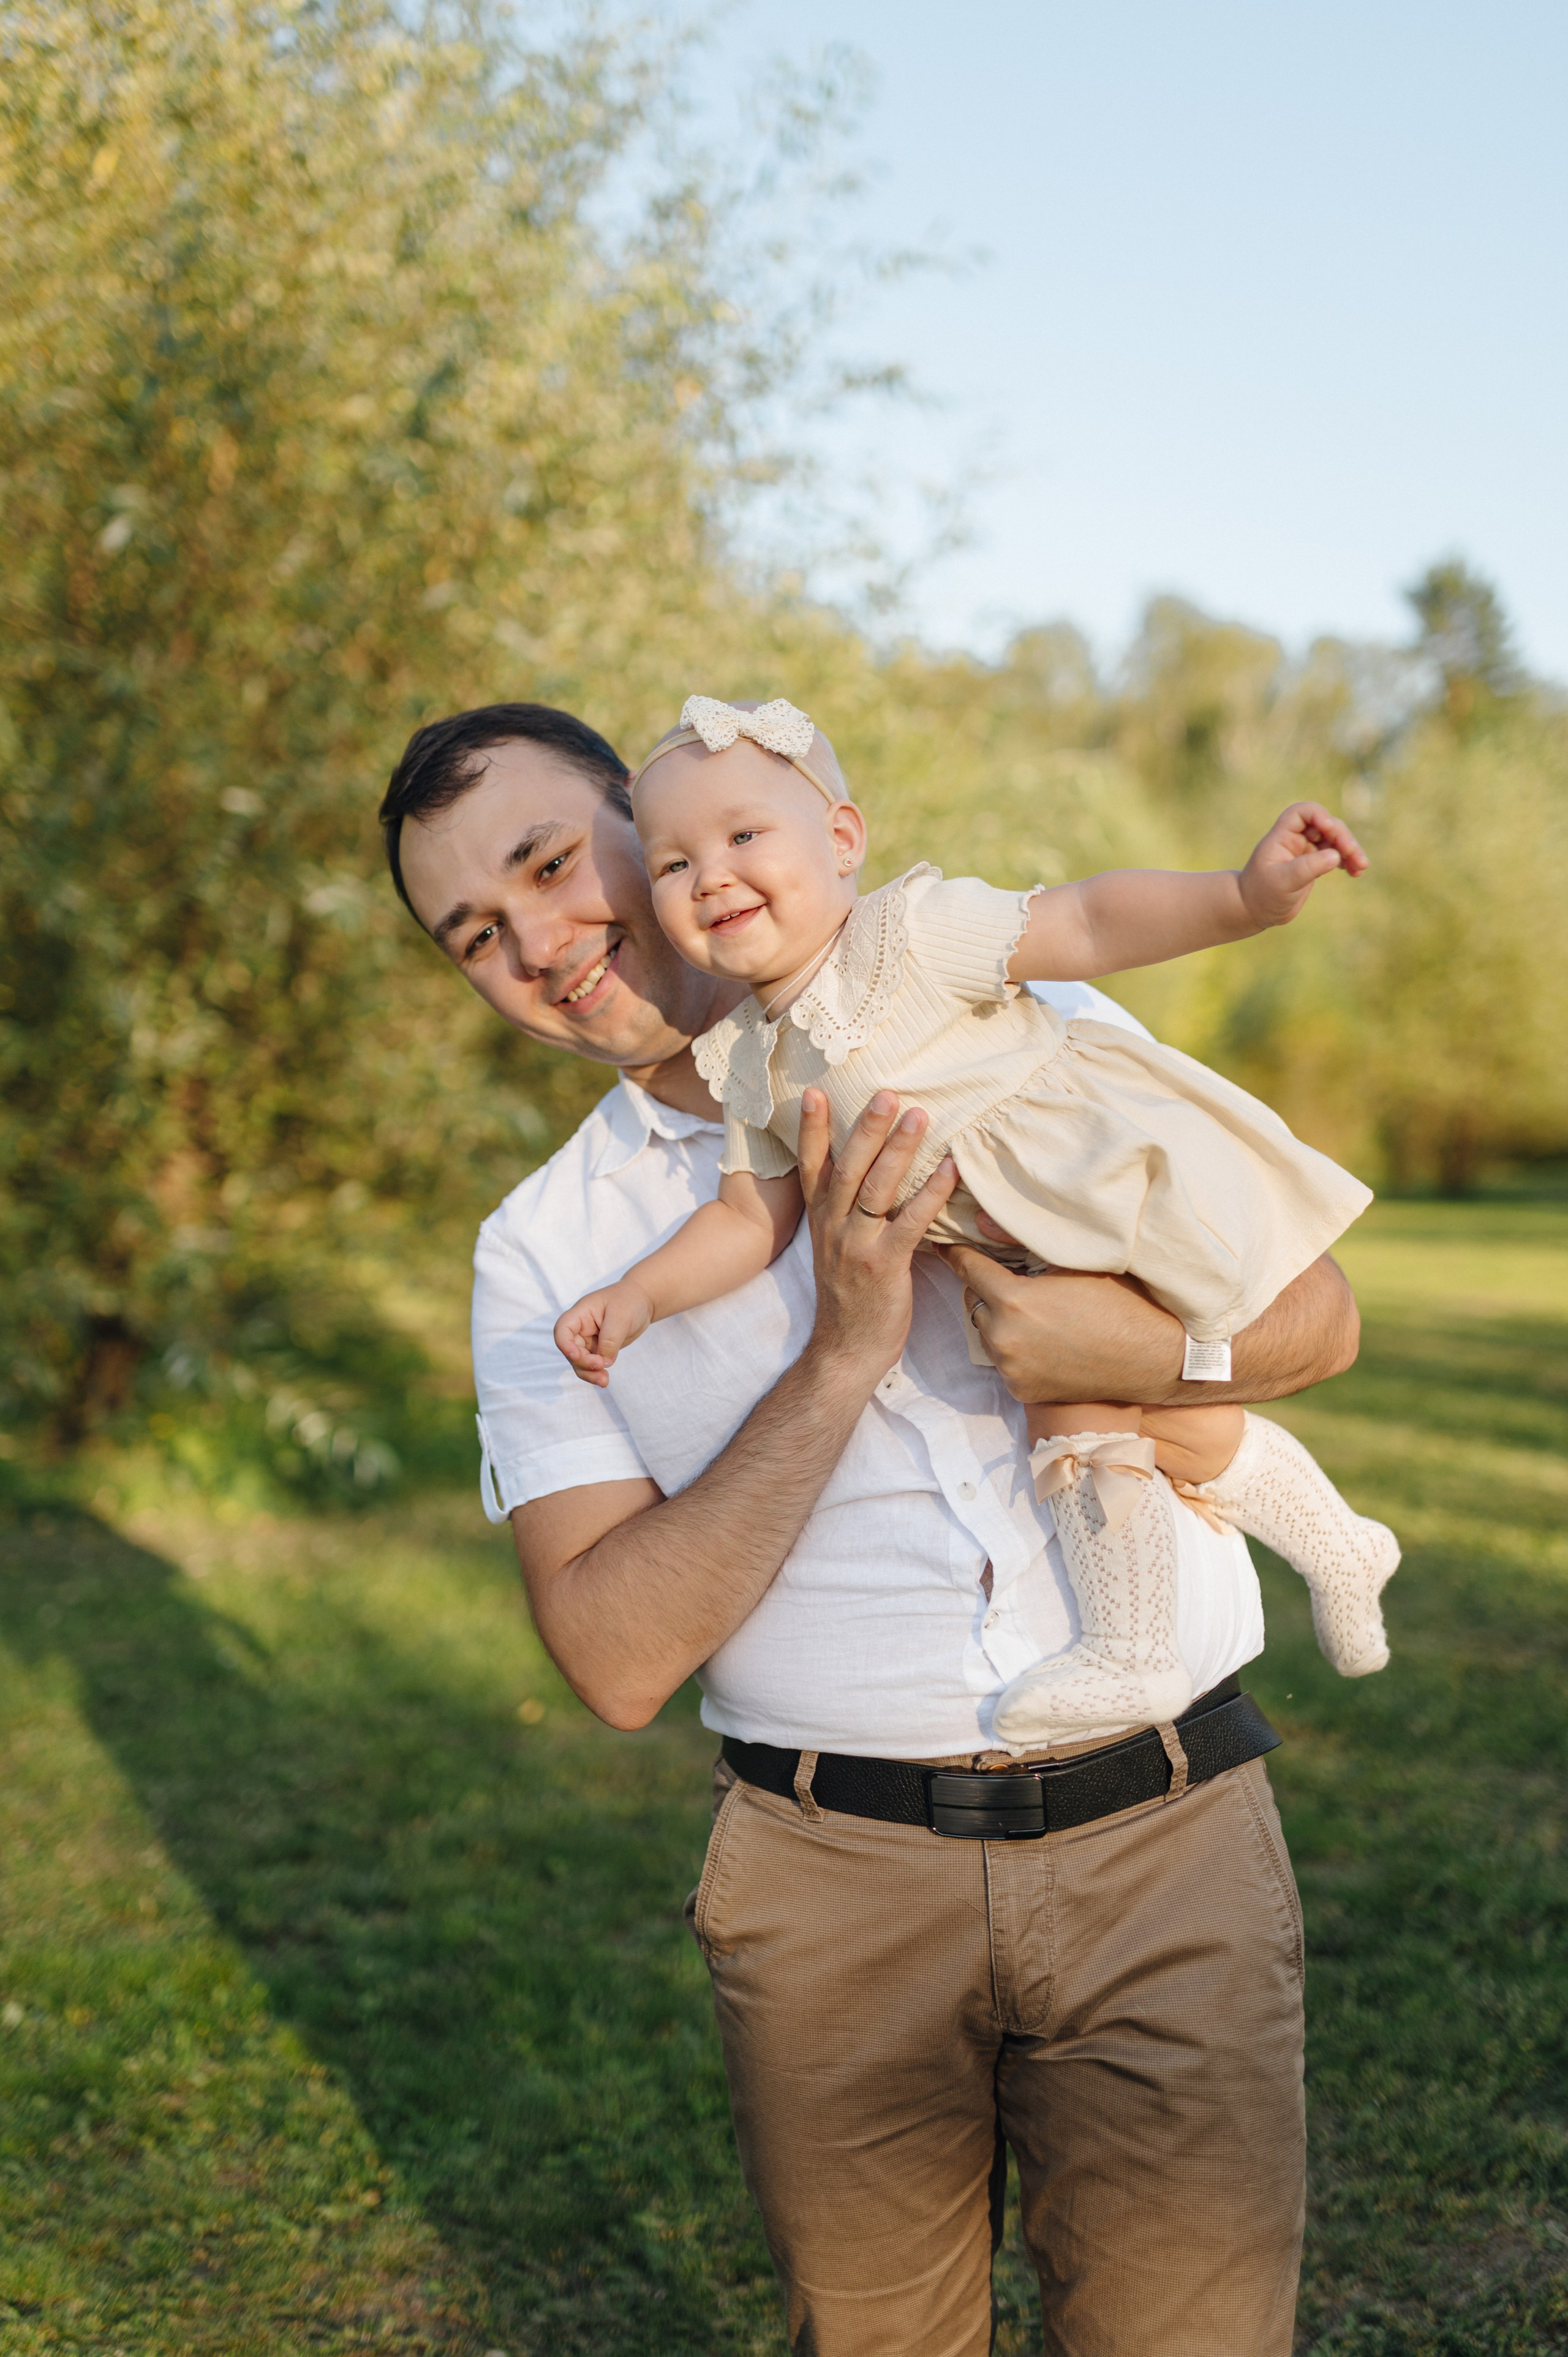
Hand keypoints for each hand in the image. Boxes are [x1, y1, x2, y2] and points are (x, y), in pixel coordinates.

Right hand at [553, 1279, 654, 1387]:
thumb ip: (610, 1340)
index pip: (563, 1330)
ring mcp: (588, 1340)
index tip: (576, 1355)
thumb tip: (604, 1362)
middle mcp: (581, 1328)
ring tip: (604, 1381)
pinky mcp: (598, 1349)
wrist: (642, 1301)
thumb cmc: (629, 1301)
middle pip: (571, 1350)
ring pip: (580, 1362)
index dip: (565, 1345)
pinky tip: (605, 1380)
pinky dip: (597, 1373)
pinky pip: (592, 1365)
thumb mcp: (621, 1318)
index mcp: (581, 1314)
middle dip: (583, 1363)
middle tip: (601, 1367)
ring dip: (589, 1373)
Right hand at [796, 1087, 957, 1384]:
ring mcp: (856, 1246)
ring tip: (918, 1116)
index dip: (812, 1129)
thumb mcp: (836, 1247)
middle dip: (865, 1128)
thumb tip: (871, 1171)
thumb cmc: (850, 1296)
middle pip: (847, 1168)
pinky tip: (950, 1169)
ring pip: (875, 1189)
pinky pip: (910, 1222)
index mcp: (821, 1220)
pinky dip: (931, 1193)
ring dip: (898, 1150)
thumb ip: (846, 1211)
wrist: (846, 1350)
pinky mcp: (884, 1266)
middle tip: (886, 1092)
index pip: (812, 1167)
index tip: (814, 1092)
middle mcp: (833, 1228)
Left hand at [941, 1244, 1356, 1404]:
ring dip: (1001, 1321)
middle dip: (990, 1289)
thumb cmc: (1125, 1302)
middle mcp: (1004, 1339)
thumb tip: (983, 1222)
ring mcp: (1011, 1370)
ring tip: (1037, 1311)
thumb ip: (1026, 1242)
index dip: (962, 1251)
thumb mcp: (1079, 1262)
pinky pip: (1006, 1363)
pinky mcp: (1022, 1392)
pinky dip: (1017, 1350)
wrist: (1159, 1360)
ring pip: (988, 1334)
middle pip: (975, 1303)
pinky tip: (1047, 1339)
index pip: (967, 1267)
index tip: (954, 1241)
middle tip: (1016, 1278)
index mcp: (1015, 1301)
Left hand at [1237, 801, 1367, 927]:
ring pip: (1334, 840)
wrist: (1255, 911)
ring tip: (1361, 867)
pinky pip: (1335, 855)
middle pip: (1325, 825)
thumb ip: (1308, 868)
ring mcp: (1306, 851)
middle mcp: (1295, 839)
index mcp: (1282, 836)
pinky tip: (1356, 872)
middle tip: (1354, 855)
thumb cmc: (1262, 894)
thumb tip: (1336, 855)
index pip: (1302, 812)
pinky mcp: (1314, 863)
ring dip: (1350, 850)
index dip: (1319, 816)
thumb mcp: (1283, 882)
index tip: (1330, 830)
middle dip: (1342, 837)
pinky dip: (1347, 861)